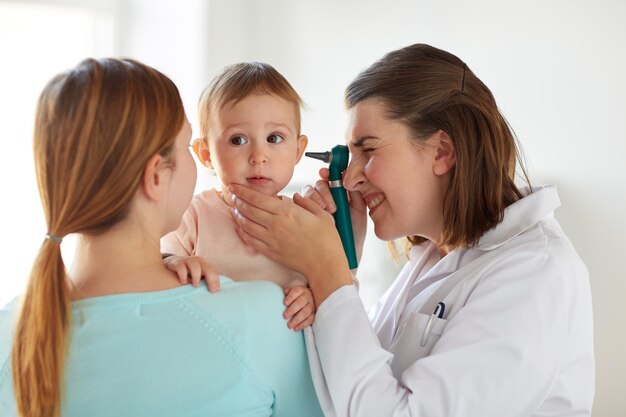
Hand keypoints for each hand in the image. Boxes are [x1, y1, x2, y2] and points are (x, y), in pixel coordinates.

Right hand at [163, 255, 219, 291]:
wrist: (172, 263)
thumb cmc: (188, 273)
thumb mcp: (198, 276)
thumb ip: (204, 283)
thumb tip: (213, 295)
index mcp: (204, 265)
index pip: (213, 272)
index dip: (215, 281)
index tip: (216, 290)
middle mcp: (197, 262)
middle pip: (207, 267)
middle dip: (211, 278)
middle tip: (211, 289)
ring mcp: (186, 261)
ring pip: (194, 265)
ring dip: (196, 275)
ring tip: (196, 285)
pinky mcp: (176, 263)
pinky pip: (180, 267)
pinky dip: (183, 274)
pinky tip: (183, 282)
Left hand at [228, 184, 352, 305]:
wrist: (324, 265)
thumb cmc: (326, 240)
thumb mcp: (321, 214)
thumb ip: (306, 202)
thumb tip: (295, 197)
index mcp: (287, 212)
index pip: (258, 199)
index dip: (243, 191)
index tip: (235, 186)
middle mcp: (275, 225)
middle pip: (248, 210)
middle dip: (237, 200)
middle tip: (231, 194)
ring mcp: (271, 239)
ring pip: (246, 224)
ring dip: (237, 215)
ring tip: (233, 208)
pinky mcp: (270, 252)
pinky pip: (250, 240)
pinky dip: (242, 232)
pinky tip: (239, 226)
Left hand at [283, 285, 314, 330]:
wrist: (309, 299)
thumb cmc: (297, 296)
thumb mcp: (293, 292)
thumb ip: (288, 292)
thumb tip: (285, 293)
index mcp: (302, 290)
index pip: (297, 291)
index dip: (291, 297)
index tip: (285, 303)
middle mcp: (308, 297)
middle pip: (301, 302)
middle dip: (292, 310)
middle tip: (285, 316)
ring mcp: (312, 306)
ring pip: (306, 312)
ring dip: (297, 319)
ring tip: (289, 325)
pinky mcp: (315, 314)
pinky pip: (310, 320)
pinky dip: (303, 324)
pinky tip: (296, 328)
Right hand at [302, 167, 367, 262]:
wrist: (346, 256)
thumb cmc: (353, 235)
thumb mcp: (359, 212)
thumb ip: (356, 194)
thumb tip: (348, 177)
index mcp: (338, 195)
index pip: (330, 179)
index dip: (327, 174)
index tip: (326, 173)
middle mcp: (325, 199)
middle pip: (318, 185)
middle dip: (323, 191)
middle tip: (332, 206)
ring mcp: (313, 209)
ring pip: (307, 194)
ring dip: (316, 199)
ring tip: (327, 212)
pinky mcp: (304, 218)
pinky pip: (299, 206)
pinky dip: (304, 206)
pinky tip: (313, 213)